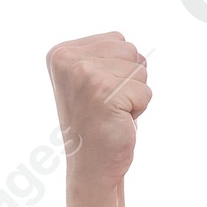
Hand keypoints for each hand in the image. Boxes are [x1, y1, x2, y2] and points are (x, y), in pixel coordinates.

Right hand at [46, 31, 151, 182]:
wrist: (91, 166)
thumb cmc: (97, 123)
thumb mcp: (90, 80)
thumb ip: (104, 56)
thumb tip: (133, 49)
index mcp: (60, 52)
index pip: (117, 40)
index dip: (119, 69)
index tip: (99, 94)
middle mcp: (68, 60)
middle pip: (130, 50)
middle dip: (129, 80)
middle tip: (108, 105)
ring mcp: (84, 75)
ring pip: (140, 69)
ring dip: (135, 94)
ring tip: (112, 112)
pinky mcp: (104, 93)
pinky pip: (146, 91)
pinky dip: (139, 109)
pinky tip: (118, 121)